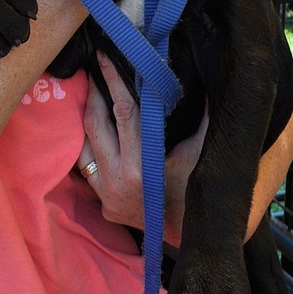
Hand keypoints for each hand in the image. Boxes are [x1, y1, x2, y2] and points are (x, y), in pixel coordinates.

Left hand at [78, 51, 207, 246]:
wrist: (186, 235)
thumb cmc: (193, 192)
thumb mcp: (198, 157)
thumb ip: (202, 123)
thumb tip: (209, 89)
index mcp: (140, 167)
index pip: (123, 113)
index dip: (114, 82)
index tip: (103, 58)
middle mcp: (115, 180)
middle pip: (95, 124)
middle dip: (93, 94)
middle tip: (94, 70)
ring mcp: (104, 193)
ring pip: (83, 146)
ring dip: (87, 119)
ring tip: (92, 95)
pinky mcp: (101, 203)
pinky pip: (85, 167)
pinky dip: (89, 145)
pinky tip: (93, 128)